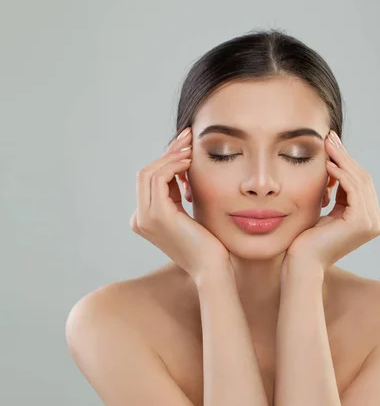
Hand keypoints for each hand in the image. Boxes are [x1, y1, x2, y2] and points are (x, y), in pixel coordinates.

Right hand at [130, 127, 231, 283]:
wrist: (212, 268)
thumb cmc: (209, 244)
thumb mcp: (191, 214)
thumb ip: (180, 195)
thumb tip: (183, 168)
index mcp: (145, 219)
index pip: (150, 180)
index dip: (167, 160)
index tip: (187, 146)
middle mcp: (140, 219)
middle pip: (146, 172)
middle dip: (168, 152)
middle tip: (188, 137)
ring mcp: (145, 218)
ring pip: (150, 172)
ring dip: (172, 156)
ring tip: (192, 147)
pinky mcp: (156, 215)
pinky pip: (159, 178)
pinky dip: (174, 165)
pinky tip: (191, 161)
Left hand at [285, 130, 379, 270]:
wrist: (301, 263)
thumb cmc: (306, 240)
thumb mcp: (325, 211)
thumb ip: (334, 193)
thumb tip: (334, 163)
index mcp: (369, 220)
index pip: (360, 184)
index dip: (346, 162)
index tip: (331, 144)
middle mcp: (375, 222)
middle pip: (362, 179)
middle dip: (345, 157)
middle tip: (330, 137)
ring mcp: (372, 223)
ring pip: (359, 181)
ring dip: (342, 161)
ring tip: (327, 145)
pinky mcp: (362, 222)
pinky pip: (353, 189)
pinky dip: (341, 174)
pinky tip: (327, 164)